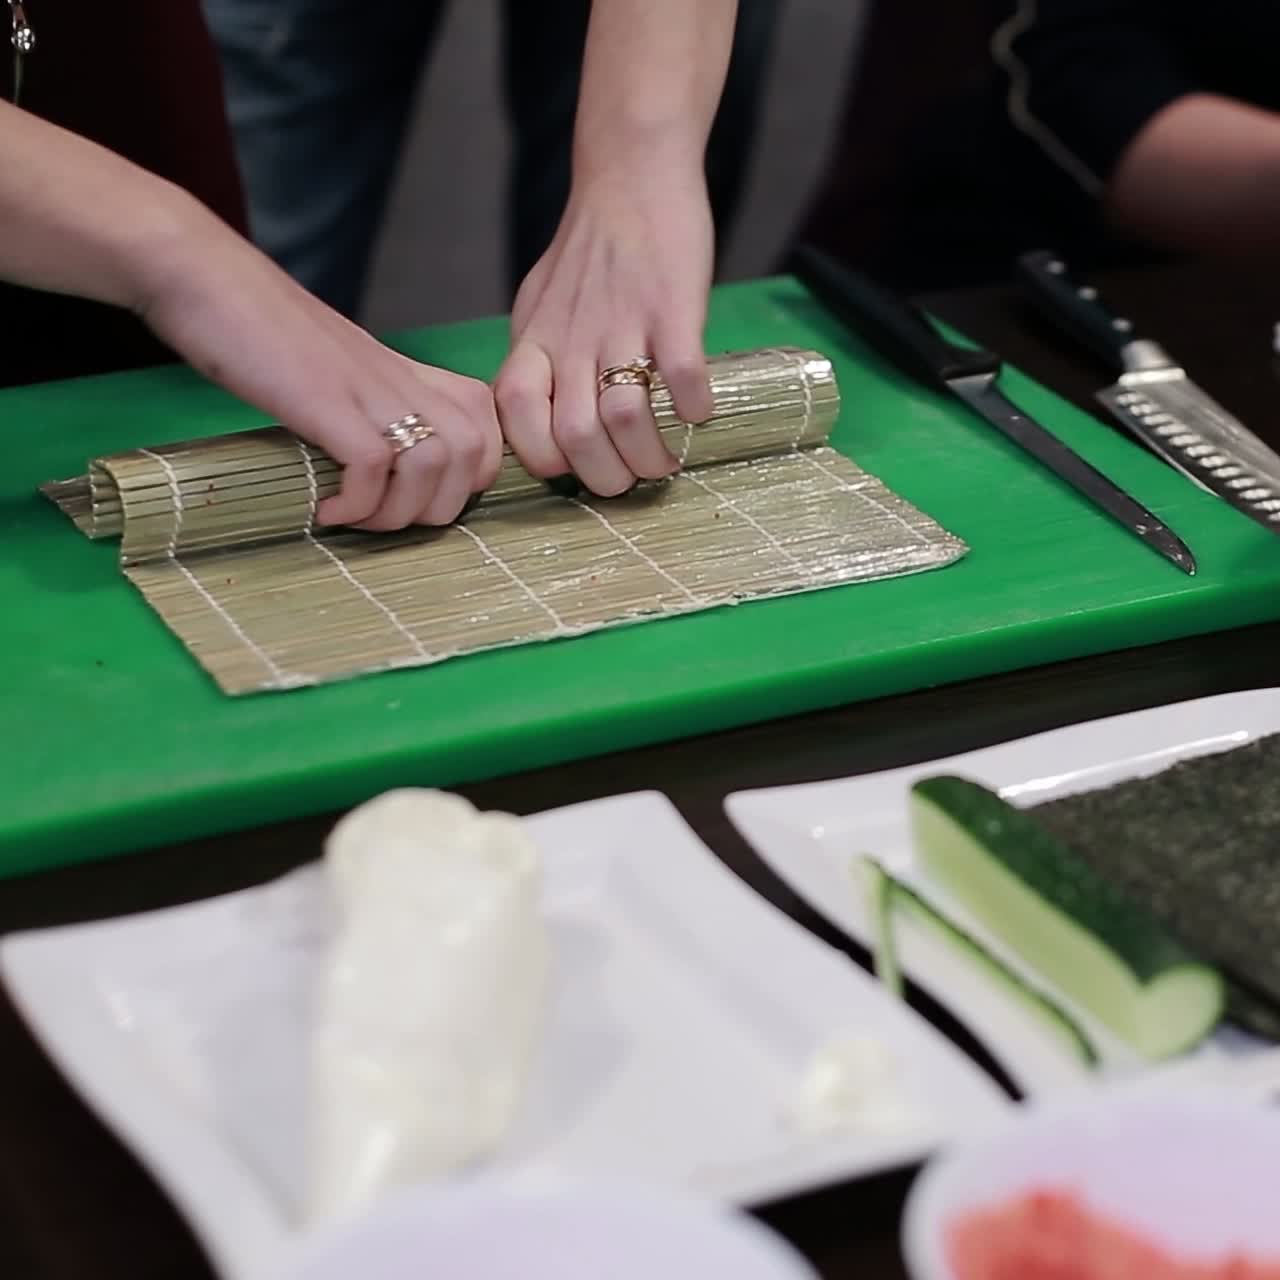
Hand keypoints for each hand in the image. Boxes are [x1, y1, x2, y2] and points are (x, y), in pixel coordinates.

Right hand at [132, 202, 501, 529]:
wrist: (198, 272)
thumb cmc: (256, 329)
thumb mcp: (335, 372)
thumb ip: (367, 409)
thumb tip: (376, 470)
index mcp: (407, 372)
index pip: (485, 429)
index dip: (468, 480)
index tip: (416, 501)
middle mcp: (399, 377)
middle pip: (473, 456)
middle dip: (438, 509)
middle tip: (382, 518)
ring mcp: (365, 386)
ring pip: (434, 465)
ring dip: (395, 514)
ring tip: (353, 518)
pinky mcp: (324, 397)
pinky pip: (373, 466)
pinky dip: (357, 505)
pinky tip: (326, 512)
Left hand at [494, 162, 715, 496]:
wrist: (631, 175)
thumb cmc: (588, 247)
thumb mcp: (539, 305)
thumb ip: (535, 360)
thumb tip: (535, 418)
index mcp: (535, 341)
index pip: (517, 419)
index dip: (546, 459)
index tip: (576, 466)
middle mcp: (572, 338)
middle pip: (575, 436)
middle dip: (606, 477)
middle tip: (630, 480)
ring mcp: (622, 323)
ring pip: (624, 417)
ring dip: (649, 456)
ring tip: (665, 461)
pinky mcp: (672, 308)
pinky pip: (682, 375)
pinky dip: (693, 407)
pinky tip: (698, 411)